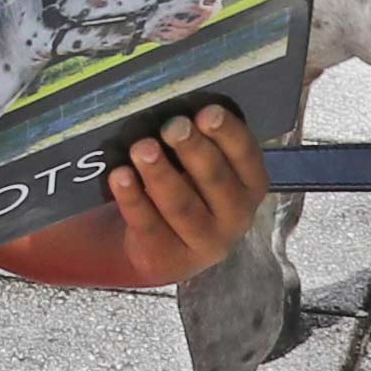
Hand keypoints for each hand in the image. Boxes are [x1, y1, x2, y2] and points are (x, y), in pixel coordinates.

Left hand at [106, 104, 272, 288]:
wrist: (163, 247)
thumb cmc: (189, 190)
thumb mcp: (204, 167)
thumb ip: (200, 142)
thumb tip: (176, 111)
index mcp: (251, 185)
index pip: (246, 156)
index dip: (227, 134)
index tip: (206, 112)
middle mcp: (236, 217)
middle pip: (215, 181)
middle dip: (193, 150)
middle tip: (172, 126)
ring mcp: (204, 243)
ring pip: (182, 207)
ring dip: (160, 175)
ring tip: (141, 148)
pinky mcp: (168, 259)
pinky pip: (148, 226)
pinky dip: (133, 199)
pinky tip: (119, 176)